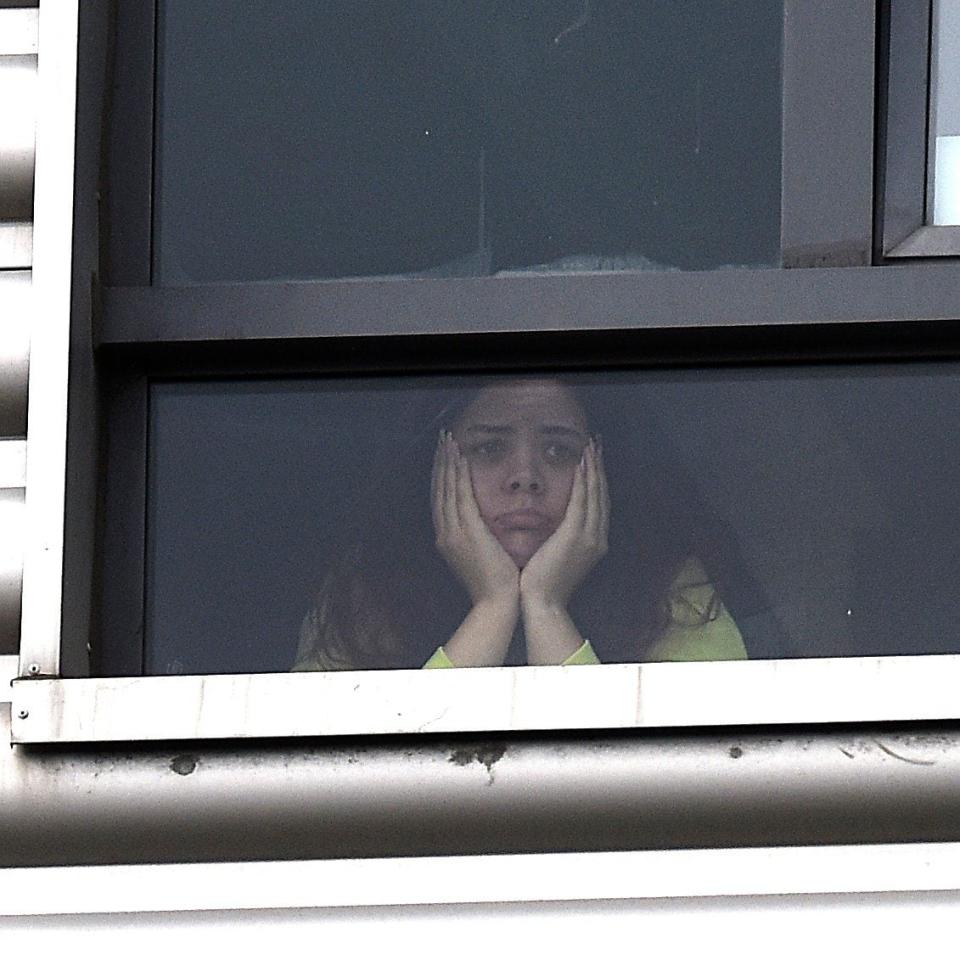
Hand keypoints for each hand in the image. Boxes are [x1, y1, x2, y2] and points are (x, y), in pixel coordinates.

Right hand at [432, 431, 519, 606]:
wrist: (497, 603)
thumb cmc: (495, 583)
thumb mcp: (479, 556)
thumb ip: (475, 537)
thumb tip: (480, 524)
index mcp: (447, 538)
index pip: (441, 498)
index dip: (440, 474)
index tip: (444, 454)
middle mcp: (444, 532)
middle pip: (438, 488)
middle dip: (440, 462)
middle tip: (442, 438)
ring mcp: (453, 531)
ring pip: (446, 488)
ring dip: (447, 461)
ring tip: (448, 439)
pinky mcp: (467, 531)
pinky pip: (460, 495)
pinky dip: (459, 475)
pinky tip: (461, 457)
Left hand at [520, 438, 608, 612]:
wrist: (542, 603)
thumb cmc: (543, 583)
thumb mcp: (558, 555)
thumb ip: (563, 538)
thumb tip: (557, 524)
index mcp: (594, 542)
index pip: (598, 504)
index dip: (597, 480)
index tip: (594, 459)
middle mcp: (598, 537)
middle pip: (602, 494)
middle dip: (599, 468)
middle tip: (597, 444)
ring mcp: (590, 536)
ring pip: (595, 493)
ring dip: (593, 467)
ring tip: (591, 446)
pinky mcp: (576, 535)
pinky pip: (582, 500)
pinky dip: (583, 480)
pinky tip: (581, 463)